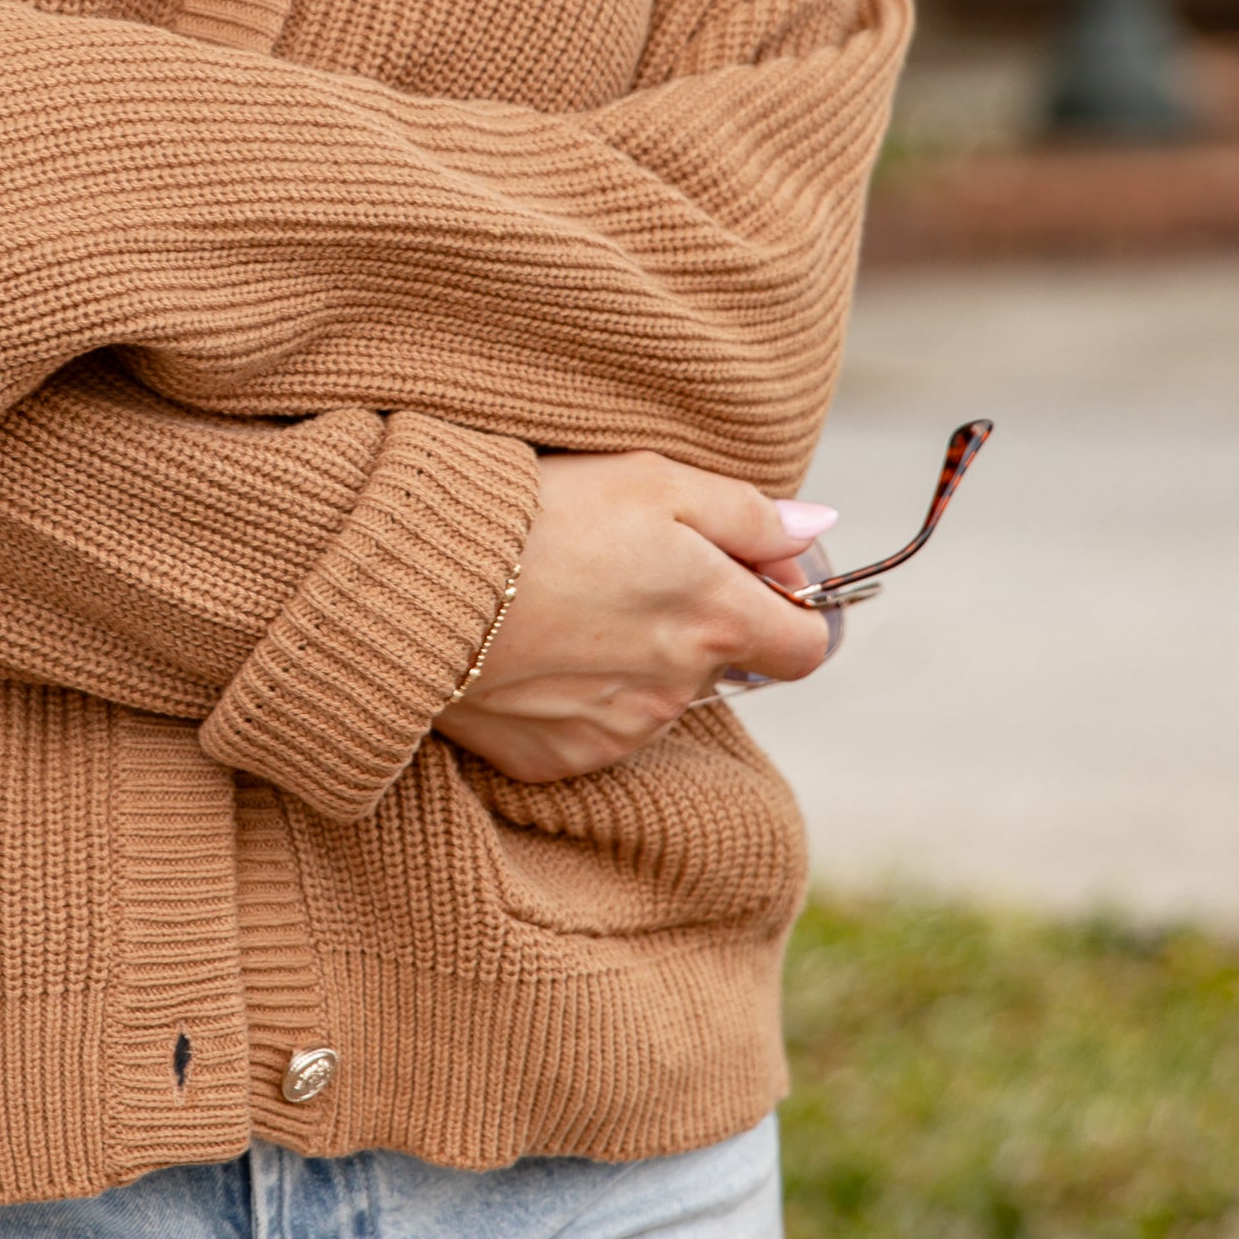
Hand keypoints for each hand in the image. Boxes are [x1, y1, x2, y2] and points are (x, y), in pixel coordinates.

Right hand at [434, 452, 834, 785]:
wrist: (421, 582)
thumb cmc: (540, 512)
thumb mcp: (653, 479)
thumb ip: (749, 514)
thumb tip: (817, 532)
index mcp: (715, 618)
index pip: (805, 647)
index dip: (786, 610)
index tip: (745, 578)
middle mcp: (679, 689)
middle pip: (719, 663)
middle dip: (690, 621)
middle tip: (622, 566)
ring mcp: (620, 731)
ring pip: (657, 696)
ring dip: (632, 656)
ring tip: (562, 599)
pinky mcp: (560, 759)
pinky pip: (593, 728)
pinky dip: (574, 694)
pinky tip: (531, 645)